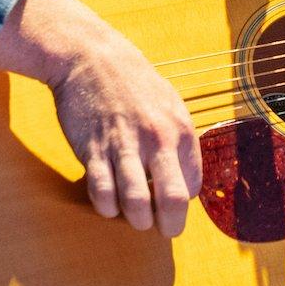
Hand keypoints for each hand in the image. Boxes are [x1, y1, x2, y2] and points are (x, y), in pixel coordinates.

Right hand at [0, 0, 200, 237]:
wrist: (92, 57)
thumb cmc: (133, 84)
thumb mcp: (170, 106)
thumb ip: (179, 143)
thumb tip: (187, 183)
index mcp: (181, 131)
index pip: (193, 187)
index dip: (181, 202)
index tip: (168, 198)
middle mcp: (157, 140)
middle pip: (173, 201)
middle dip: (169, 226)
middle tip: (162, 228)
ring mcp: (125, 146)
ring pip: (136, 204)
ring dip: (136, 220)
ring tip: (132, 214)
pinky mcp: (93, 150)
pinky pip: (102, 194)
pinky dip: (106, 207)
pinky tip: (108, 200)